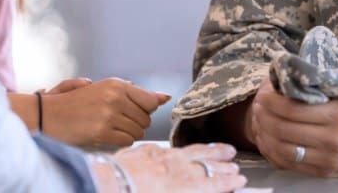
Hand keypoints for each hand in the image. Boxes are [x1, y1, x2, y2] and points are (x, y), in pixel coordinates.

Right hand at [42, 78, 169, 146]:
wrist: (48, 114)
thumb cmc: (77, 101)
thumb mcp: (105, 89)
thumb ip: (135, 92)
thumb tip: (165, 98)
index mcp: (117, 84)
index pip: (151, 101)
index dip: (146, 110)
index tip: (135, 112)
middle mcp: (116, 97)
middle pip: (146, 118)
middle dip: (136, 122)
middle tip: (118, 120)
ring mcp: (109, 115)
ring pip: (138, 131)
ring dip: (128, 133)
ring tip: (111, 128)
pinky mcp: (102, 132)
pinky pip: (126, 141)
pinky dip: (121, 141)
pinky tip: (108, 136)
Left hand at [114, 143, 246, 192]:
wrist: (98, 186)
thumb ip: (189, 189)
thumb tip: (206, 187)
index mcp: (181, 187)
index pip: (211, 184)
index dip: (227, 182)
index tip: (239, 180)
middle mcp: (172, 170)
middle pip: (203, 165)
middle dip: (221, 164)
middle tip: (234, 163)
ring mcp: (157, 159)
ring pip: (187, 152)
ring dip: (206, 151)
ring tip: (219, 148)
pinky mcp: (140, 153)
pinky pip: (163, 149)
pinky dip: (175, 149)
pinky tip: (176, 149)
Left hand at [248, 77, 337, 176]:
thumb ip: (329, 73)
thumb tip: (297, 66)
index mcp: (337, 115)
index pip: (292, 109)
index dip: (271, 101)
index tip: (263, 93)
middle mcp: (331, 139)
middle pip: (283, 130)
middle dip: (264, 117)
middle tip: (256, 107)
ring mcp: (328, 159)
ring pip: (283, 150)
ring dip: (265, 136)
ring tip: (258, 123)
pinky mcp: (325, 172)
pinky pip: (292, 165)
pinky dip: (275, 153)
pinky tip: (268, 142)